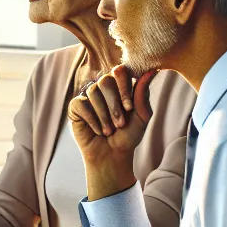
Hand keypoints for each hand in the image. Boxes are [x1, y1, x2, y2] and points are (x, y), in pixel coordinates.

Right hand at [67, 64, 154, 197]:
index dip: (124, 87)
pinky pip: (80, 103)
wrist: (112, 155)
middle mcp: (103, 88)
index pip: (120, 72)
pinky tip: (98, 130)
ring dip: (104, 115)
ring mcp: (88, 97)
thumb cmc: (128, 136)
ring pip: (93, 92)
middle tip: (120, 123)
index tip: (129, 108)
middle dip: (114, 104)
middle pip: (105, 81)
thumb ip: (143, 94)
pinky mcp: (75, 107)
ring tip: (109, 131)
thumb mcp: (141, 116)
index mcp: (120, 86)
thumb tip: (150, 72)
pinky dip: (91, 118)